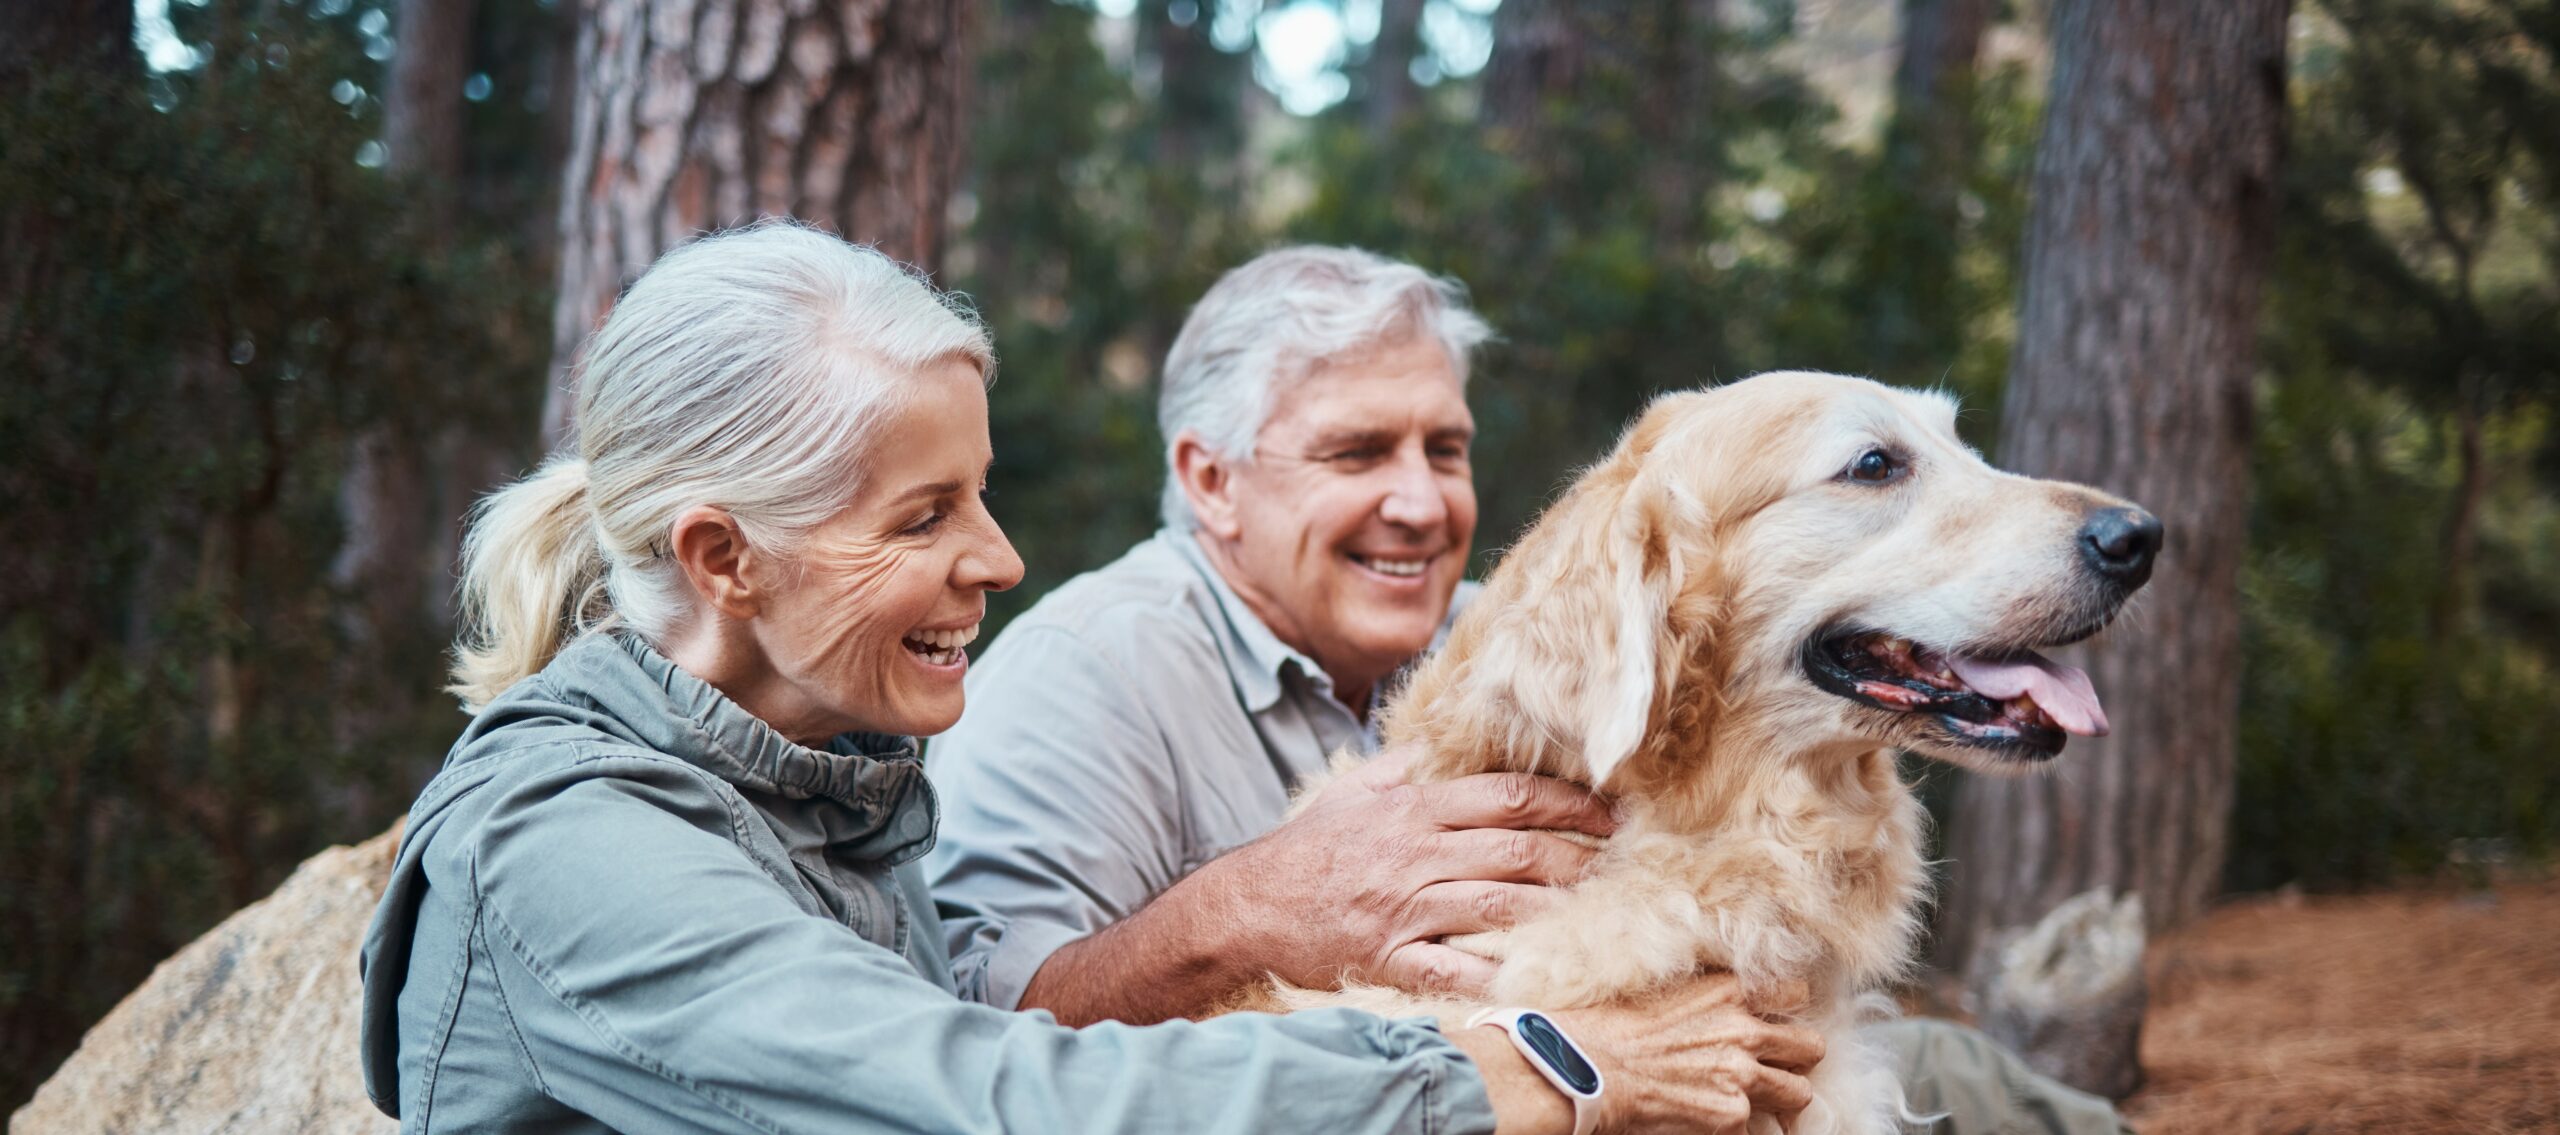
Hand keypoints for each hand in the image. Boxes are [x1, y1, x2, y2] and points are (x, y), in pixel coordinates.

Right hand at [1196, 744, 1616, 995]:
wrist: (1247, 906)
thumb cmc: (1303, 850)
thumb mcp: (1349, 792)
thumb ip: (1401, 767)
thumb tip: (1443, 741)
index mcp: (1411, 810)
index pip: (1507, 796)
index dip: (1567, 801)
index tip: (1607, 808)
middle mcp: (1415, 854)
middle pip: (1516, 849)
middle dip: (1578, 854)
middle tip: (1619, 859)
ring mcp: (1403, 908)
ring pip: (1497, 903)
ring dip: (1553, 907)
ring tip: (1595, 908)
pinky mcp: (1388, 956)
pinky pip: (1450, 968)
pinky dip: (1492, 973)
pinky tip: (1532, 974)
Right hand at [1550, 973, 1822, 1134]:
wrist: (1589, 1069)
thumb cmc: (1611, 1029)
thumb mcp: (1666, 991)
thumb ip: (1708, 998)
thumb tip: (1724, 1011)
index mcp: (1728, 991)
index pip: (1796, 992)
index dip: (1788, 1011)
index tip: (1775, 1022)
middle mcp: (1744, 1031)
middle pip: (1811, 1046)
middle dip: (1796, 1060)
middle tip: (1775, 1069)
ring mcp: (1742, 1077)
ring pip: (1801, 1094)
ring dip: (1782, 1101)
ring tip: (1757, 1104)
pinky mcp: (1732, 1117)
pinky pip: (1760, 1131)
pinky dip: (1741, 1131)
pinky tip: (1718, 1125)